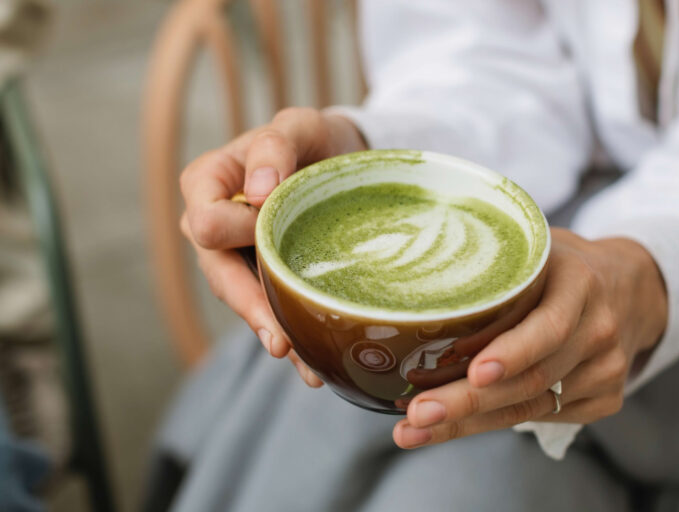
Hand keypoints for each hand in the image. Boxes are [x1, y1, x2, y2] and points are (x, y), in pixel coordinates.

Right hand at [179, 108, 366, 384]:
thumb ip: (274, 145)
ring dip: (274, 333)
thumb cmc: (313, 139)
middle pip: (220, 274)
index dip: (236, 230)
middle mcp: (214, 225)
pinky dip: (294, 339)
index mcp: (207, 183)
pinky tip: (313, 369)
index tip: (268, 226)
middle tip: (281, 339)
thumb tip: (257, 190)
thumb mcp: (299, 126)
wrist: (345, 161)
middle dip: (251, 306)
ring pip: (246, 302)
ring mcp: (239, 258)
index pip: (206, 220)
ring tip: (304, 365)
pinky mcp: (267, 280)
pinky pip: (273, 313)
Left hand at [393, 228, 667, 447]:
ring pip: (531, 407)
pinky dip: (495, 423)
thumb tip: (421, 294)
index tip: (474, 372)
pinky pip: (544, 418)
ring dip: (468, 422)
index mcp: (582, 285)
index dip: (513, 352)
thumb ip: (498, 269)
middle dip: (468, 402)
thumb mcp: (537, 249)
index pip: (550, 327)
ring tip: (414, 429)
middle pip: (533, 379)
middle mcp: (601, 331)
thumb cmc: (563, 268)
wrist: (632, 287)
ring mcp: (607, 370)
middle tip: (417, 416)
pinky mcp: (605, 399)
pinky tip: (455, 424)